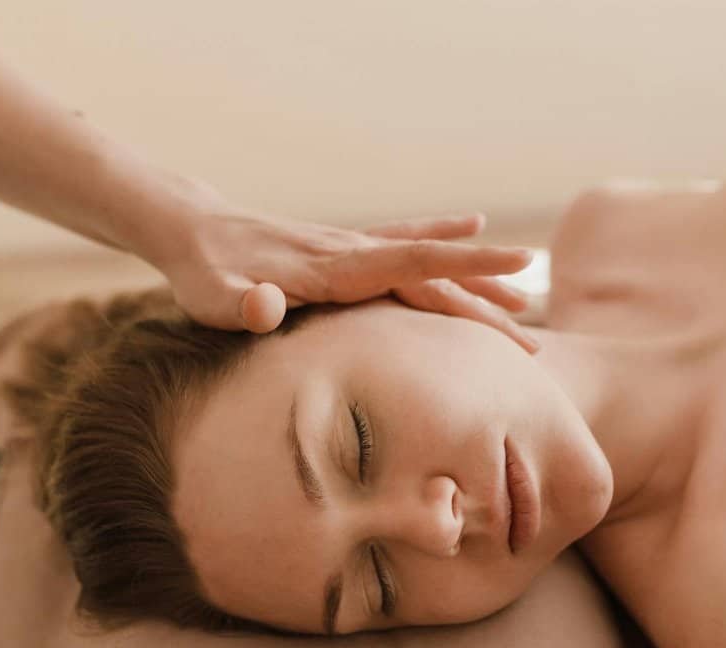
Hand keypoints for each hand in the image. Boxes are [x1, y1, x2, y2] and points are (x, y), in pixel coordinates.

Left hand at [158, 206, 540, 351]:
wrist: (193, 229)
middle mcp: (354, 252)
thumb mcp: (214, 298)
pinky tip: (470, 221)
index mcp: (337, 268)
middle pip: (435, 276)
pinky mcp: (344, 248)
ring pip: (428, 263)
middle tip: (532, 348)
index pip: (417, 263)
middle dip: (487, 307)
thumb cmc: (204, 274)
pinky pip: (404, 242)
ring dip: (475, 282)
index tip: (523, 265)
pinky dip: (441, 234)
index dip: (470, 267)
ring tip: (525, 303)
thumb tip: (267, 305)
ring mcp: (352, 246)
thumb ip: (243, 305)